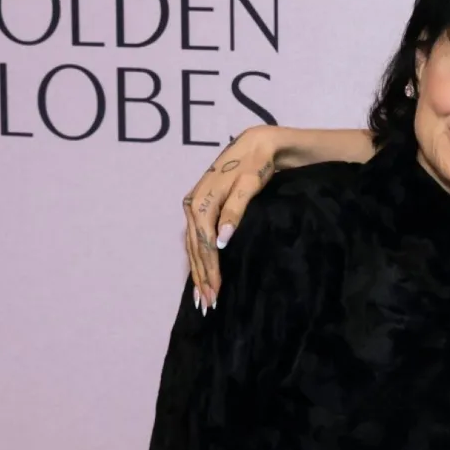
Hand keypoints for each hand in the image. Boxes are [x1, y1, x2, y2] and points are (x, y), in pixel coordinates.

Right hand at [183, 126, 278, 309]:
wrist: (256, 144)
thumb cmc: (256, 163)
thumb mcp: (249, 184)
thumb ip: (235, 210)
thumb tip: (221, 240)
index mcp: (202, 201)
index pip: (204, 243)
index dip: (209, 269)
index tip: (216, 291)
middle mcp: (192, 205)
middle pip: (195, 248)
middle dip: (202, 277)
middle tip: (209, 305)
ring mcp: (193, 206)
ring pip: (192, 246)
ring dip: (197, 273)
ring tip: (202, 298)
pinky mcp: (199, 207)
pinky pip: (194, 239)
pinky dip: (197, 259)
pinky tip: (200, 275)